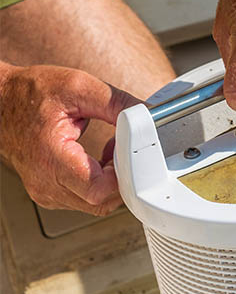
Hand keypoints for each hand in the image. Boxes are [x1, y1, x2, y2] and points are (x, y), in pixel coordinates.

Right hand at [0, 63, 139, 214]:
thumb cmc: (30, 95)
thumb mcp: (77, 87)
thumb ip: (115, 103)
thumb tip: (146, 115)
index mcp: (51, 159)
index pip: (98, 190)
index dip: (121, 177)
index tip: (126, 156)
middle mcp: (47, 183)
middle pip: (101, 203)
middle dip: (122, 180)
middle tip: (121, 153)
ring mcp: (48, 193)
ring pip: (97, 205)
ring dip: (112, 183)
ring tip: (109, 154)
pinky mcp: (52, 195)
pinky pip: (86, 200)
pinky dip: (100, 185)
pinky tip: (99, 162)